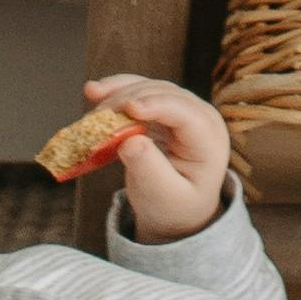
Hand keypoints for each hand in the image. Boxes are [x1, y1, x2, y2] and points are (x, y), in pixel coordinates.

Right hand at [77, 77, 232, 239]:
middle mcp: (200, 116)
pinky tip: (96, 92)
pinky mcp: (164, 109)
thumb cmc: (174, 206)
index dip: (157, 105)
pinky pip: (140, 94)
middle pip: (164, 94)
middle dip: (129, 99)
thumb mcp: (163, 197)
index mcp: (208, 138)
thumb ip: (149, 170)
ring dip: (119, 91)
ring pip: (149, 88)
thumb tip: (130, 142)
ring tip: (92, 95)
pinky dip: (118, 92)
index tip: (129, 108)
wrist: (178, 211)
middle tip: (97, 116)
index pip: (184, 113)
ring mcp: (182, 109)